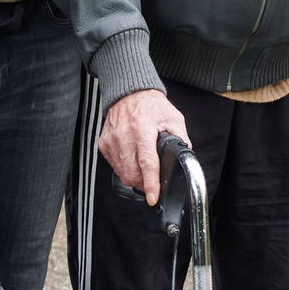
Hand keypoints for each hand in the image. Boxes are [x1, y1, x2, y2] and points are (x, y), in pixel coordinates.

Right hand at [99, 89, 187, 205]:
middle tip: (153, 182)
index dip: (151, 183)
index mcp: (142, 129)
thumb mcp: (174, 118)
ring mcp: (111, 140)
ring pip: (122, 172)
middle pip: (132, 173)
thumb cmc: (151, 105)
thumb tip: (184, 158)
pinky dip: (124, 168)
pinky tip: (132, 160)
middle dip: (144, 184)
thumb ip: (181, 139)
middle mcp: (124, 136)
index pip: (146, 162)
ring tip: (143, 171)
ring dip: (134, 178)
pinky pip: (114, 165)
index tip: (153, 197)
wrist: (129, 92)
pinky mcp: (104, 143)